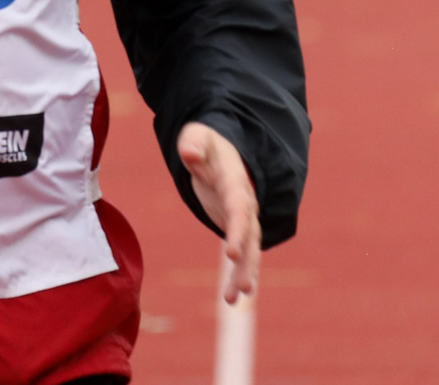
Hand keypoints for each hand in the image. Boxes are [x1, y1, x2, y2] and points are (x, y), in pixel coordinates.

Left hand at [176, 122, 260, 303]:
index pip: (240, 209)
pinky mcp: (238, 230)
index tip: (230, 253)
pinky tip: (233, 299)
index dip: (237, 231)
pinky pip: (242, 256)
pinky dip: (238, 275)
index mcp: (236, 184)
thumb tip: (188, 151)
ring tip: (234, 300)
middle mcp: (245, 204)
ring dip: (244, 275)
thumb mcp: (197, 138)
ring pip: (249, 251)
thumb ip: (193, 144)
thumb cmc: (205, 145)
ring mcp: (244, 219)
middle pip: (250, 236)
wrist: (222, 152)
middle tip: (243, 287)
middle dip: (247, 262)